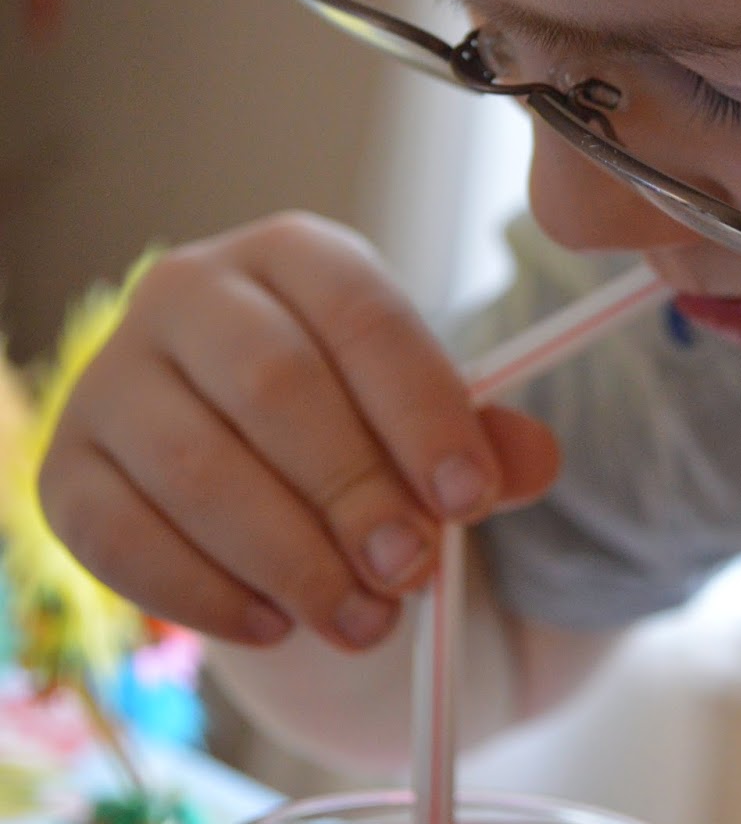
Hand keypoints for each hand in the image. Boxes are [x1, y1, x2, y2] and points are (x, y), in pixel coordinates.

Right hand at [38, 212, 559, 650]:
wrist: (255, 455)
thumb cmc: (354, 420)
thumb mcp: (422, 414)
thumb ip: (481, 439)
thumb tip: (531, 463)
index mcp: (294, 255)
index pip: (361, 317)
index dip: (422, 411)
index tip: (473, 498)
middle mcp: (189, 292)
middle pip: (275, 388)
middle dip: (356, 492)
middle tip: (414, 570)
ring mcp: (112, 378)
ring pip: (197, 470)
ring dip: (291, 559)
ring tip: (366, 619)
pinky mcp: (67, 469)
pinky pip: (122, 539)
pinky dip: (206, 594)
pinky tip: (279, 626)